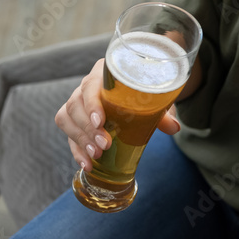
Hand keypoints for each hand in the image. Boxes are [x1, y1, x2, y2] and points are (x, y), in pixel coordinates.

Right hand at [55, 58, 180, 170]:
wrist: (135, 94)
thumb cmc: (143, 94)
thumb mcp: (155, 100)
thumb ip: (162, 111)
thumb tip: (173, 127)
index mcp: (102, 73)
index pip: (90, 85)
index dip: (91, 103)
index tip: (100, 121)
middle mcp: (85, 87)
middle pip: (75, 105)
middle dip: (87, 128)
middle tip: (104, 145)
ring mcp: (76, 105)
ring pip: (66, 119)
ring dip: (80, 140)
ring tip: (96, 155)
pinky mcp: (73, 122)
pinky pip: (68, 136)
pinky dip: (77, 151)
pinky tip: (87, 164)